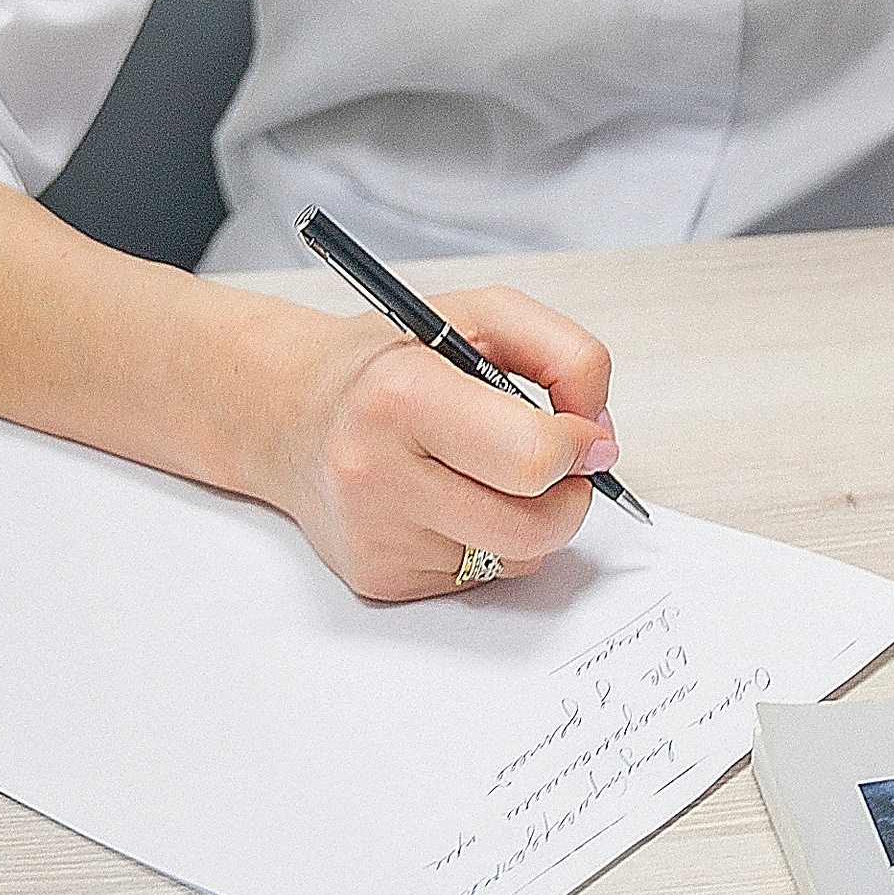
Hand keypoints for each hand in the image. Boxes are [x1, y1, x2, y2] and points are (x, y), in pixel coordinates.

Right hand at [268, 283, 618, 602]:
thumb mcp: (484, 315)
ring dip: (528, 519)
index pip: (531, 457)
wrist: (293, 413)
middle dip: (568, 495)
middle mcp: (377, 472)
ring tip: (490, 472)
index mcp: (401, 395)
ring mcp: (374, 536)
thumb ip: (565, 357)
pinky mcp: (377, 579)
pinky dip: (487, 542)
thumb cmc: (391, 360)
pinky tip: (450, 500)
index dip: (578, 448)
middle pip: (532, 525)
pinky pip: (481, 578)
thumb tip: (600, 437)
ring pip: (516, 558)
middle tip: (557, 463)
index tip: (585, 436)